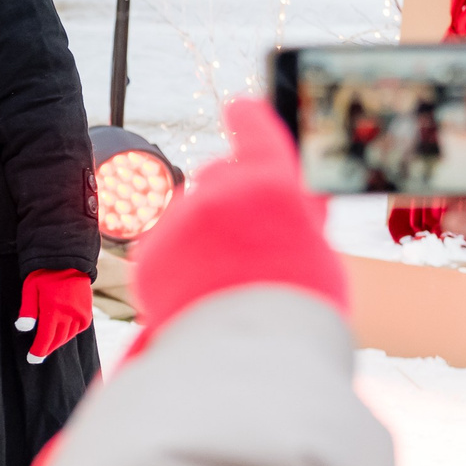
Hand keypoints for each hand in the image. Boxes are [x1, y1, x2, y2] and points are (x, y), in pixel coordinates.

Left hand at [14, 269, 93, 363]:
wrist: (70, 262)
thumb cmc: (46, 275)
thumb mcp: (31, 288)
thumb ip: (28, 310)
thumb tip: (23, 329)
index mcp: (54, 310)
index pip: (46, 338)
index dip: (39, 351)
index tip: (33, 359)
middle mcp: (69, 315)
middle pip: (57, 340)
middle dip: (47, 349)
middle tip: (38, 355)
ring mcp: (80, 314)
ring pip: (68, 336)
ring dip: (58, 342)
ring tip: (48, 345)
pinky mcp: (87, 313)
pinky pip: (78, 329)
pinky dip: (70, 334)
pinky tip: (63, 334)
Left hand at [131, 99, 347, 337]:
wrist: (245, 359)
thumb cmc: (297, 310)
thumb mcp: (314, 251)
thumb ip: (294, 217)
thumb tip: (292, 200)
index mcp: (272, 185)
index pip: (257, 131)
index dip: (250, 118)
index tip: (240, 105)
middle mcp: (221, 193)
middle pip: (220, 174)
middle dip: (229, 193)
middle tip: (248, 235)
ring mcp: (180, 222)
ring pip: (190, 213)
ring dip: (204, 232)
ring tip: (226, 279)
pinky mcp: (150, 253)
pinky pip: (166, 245)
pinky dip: (179, 261)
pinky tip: (198, 292)